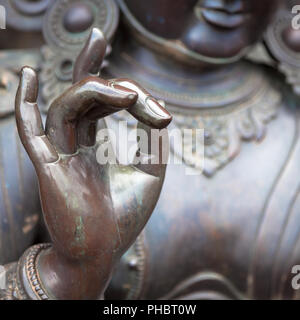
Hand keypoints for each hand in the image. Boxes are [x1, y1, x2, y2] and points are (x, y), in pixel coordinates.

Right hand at [15, 28, 171, 298]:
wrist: (102, 254)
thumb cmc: (123, 218)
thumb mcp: (151, 172)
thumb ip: (154, 139)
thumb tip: (158, 106)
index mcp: (92, 147)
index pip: (98, 104)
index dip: (119, 88)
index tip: (154, 106)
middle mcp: (72, 145)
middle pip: (81, 96)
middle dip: (100, 74)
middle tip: (115, 56)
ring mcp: (58, 155)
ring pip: (66, 107)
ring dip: (93, 90)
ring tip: (124, 92)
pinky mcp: (49, 169)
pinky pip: (31, 131)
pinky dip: (26, 103)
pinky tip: (29, 75)